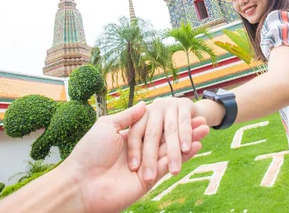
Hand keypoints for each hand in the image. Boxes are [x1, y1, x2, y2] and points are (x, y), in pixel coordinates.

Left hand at [61, 102, 208, 212]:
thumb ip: (128, 116)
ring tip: (206, 129)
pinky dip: (185, 155)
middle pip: (166, 138)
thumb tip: (144, 104)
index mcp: (128, 138)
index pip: (154, 126)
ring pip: (171, 150)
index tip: (186, 112)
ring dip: (190, 140)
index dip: (170, 120)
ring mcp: (145, 165)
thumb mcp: (106, 126)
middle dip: (185, 130)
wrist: (81, 184)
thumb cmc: (90, 152)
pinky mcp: (149, 180)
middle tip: (203, 121)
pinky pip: (168, 164)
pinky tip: (197, 145)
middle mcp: (138, 151)